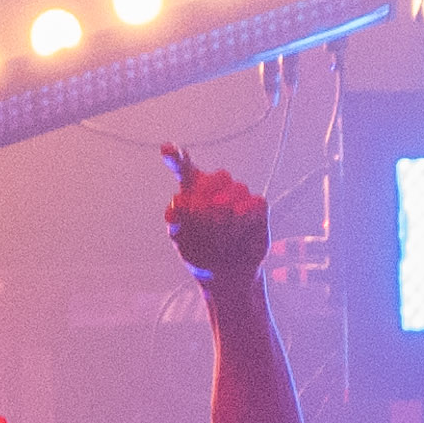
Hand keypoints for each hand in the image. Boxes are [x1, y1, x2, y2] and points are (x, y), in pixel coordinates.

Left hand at [159, 148, 270, 279]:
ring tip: (220, 239)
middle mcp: (217, 187)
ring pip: (238, 190)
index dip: (175, 156)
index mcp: (192, 190)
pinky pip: (255, 203)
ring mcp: (239, 195)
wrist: (225, 274)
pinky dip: (246, 219)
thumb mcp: (182, 239)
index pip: (183, 167)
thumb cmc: (199, 252)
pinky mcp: (257, 207)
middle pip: (219, 176)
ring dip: (229, 216)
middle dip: (214, 199)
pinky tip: (239, 232)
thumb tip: (177, 203)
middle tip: (206, 221)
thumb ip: (177, 220)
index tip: (166, 148)